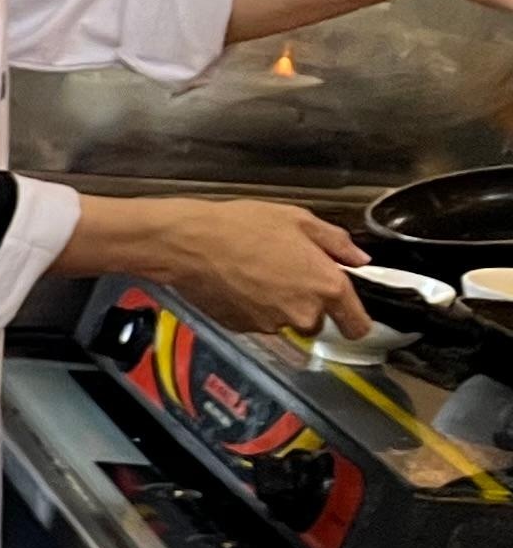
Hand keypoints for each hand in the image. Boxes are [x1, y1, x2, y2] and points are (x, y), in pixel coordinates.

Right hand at [149, 198, 369, 338]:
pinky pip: (257, 323)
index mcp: (326, 285)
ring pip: (285, 322)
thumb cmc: (242, 226)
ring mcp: (271, 323)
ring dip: (278, 306)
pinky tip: (239, 284)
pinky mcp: (243, 328)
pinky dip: (252, 308)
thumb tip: (358, 258)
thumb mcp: (298, 220)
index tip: (349, 315)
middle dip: (307, 305)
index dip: (356, 321)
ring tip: (257, 275)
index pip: (357, 325)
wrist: (190, 243)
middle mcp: (302, 311)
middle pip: (316, 323)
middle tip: (288, 276)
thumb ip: (336, 242)